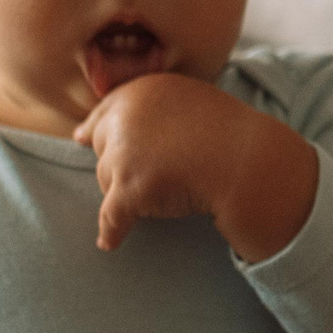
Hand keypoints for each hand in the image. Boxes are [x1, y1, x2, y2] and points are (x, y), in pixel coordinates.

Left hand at [71, 72, 316, 260]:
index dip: (97, 129)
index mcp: (142, 90)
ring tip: (163, 196)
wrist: (249, 164)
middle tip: (149, 176)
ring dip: (126, 192)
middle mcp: (127, 116)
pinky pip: (111, 216)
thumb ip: (153, 108)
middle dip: (118, 162)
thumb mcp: (190, 102)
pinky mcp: (130, 188)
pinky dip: (110, 231)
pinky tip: (109, 243)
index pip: (105, 111)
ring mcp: (126, 152)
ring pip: (106, 181)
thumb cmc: (230, 137)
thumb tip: (100, 128)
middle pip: (102, 147)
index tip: (84, 139)